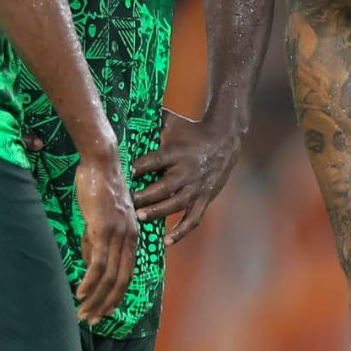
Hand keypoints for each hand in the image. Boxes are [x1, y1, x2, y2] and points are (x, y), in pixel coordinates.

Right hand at [72, 146, 142, 324]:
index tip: (104, 311)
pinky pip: (98, 262)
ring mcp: (118, 234)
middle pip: (121, 281)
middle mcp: (130, 238)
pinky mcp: (103, 229)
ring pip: (110, 276)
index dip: (116, 296)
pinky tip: (81, 293)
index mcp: (132, 236)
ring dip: (96, 298)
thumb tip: (89, 263)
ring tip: (83, 312)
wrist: (101, 162)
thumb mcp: (100, 218)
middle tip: (92, 320)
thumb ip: (95, 241)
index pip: (127, 274)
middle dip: (106, 304)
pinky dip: (90, 281)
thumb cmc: (99, 186)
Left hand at [131, 108, 244, 240]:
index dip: (141, 167)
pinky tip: (166, 241)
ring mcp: (198, 187)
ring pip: (177, 204)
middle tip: (128, 203)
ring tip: (140, 218)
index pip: (157, 160)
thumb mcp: (172, 122)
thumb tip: (125, 108)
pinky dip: (180, 231)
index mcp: (178, 152)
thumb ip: (151, 120)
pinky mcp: (205, 198)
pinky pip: (193, 218)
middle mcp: (188, 171)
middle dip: (146, 196)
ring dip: (158, 212)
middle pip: (165, 186)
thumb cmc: (192, 131)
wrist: (225, 139)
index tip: (125, 173)